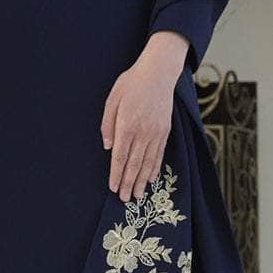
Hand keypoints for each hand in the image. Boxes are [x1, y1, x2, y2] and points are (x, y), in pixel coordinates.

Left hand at [100, 33, 187, 200]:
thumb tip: (107, 147)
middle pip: (134, 164)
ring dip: (142, 181)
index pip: (120, 157)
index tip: (113, 188)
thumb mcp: (112, 99)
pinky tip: (151, 179)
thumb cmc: (132, 83)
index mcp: (127, 125)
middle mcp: (143, 132)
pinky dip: (155, 168)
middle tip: (126, 200)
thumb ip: (107, 125)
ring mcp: (156, 133)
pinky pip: (159, 154)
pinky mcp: (165, 131)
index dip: (116, 175)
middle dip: (129, 184)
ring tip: (138, 195)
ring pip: (148, 163)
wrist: (159, 72)